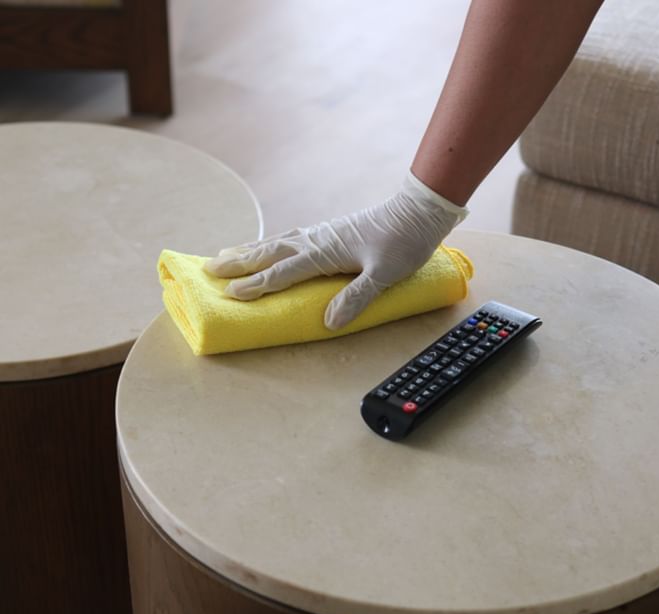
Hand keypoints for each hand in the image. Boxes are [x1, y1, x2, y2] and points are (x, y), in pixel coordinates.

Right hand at [204, 172, 466, 329]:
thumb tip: (328, 323)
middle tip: (207, 269)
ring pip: (277, 242)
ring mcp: (322, 233)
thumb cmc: (404, 243)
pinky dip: (270, 243)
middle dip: (238, 263)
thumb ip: (356, 297)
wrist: (418, 212)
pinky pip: (290, 238)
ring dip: (249, 250)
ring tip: (224, 256)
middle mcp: (317, 240)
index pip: (283, 272)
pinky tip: (267, 247)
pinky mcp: (330, 231)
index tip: (229, 294)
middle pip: (270, 252)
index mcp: (325, 252)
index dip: (257, 285)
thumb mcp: (384, 275)